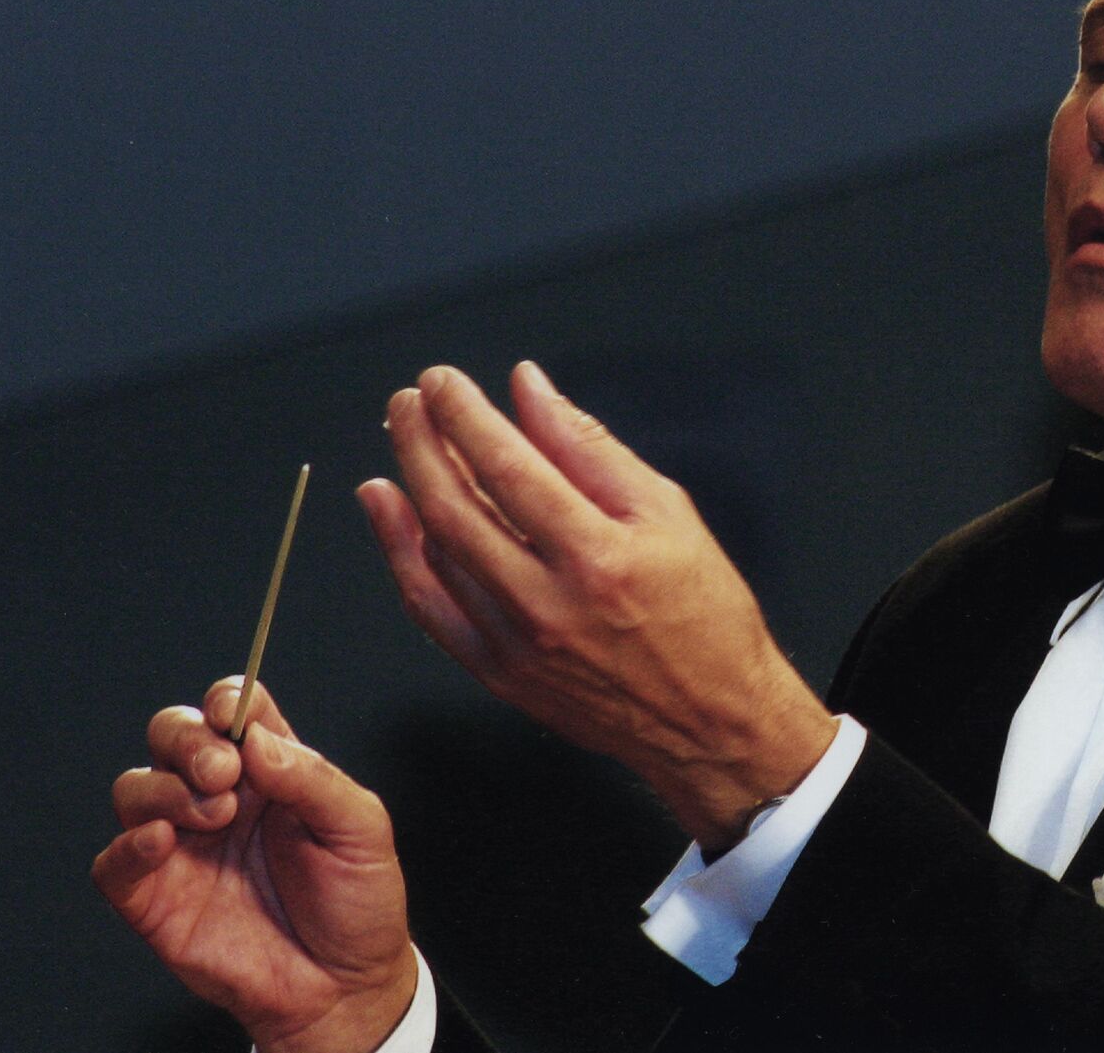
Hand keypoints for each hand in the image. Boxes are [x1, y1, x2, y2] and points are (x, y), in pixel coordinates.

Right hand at [93, 679, 415, 1052]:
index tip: (231, 711)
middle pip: (172, 735)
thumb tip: (257, 739)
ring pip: (136, 788)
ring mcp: (185, 846)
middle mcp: (221, 799)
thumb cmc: (357, 903)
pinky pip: (114, 862)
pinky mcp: (156, 899)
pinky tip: (161, 841)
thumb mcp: (360, 829)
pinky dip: (128, 845)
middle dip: (187, 739)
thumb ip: (312, 778)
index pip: (234, 709)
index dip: (226, 699)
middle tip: (222, 771)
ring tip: (215, 814)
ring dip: (165, 789)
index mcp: (271, 771)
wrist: (343, 986)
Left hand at [357, 361, 836, 852]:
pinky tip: (391, 512)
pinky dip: (404, 555)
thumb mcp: (669, 513)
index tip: (444, 382)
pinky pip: (433, 609)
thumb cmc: (705, 615)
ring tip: (402, 439)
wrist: (712, 720)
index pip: (508, 466)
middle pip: (456, 507)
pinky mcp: (501, 675)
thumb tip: (531, 393)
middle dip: (422, 441)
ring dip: (407, 488)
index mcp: (599, 555)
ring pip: (436, 555)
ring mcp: (517, 645)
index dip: (464, 416)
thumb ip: (591, 449)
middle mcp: (550, 603)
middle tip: (411, 401)